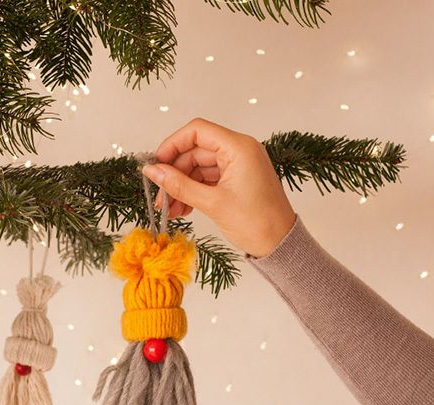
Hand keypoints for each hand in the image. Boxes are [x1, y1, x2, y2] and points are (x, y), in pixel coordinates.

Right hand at [142, 118, 295, 258]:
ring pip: (199, 167)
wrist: (281, 245)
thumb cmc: (257, 223)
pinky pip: (208, 179)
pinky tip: (183, 208)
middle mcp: (239, 151)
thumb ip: (179, 185)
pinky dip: (193, 191)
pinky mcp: (237, 180)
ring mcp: (238, 165)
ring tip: (170, 209)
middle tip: (160, 196)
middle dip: (174, 173)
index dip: (172, 145)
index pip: (197, 131)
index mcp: (239, 148)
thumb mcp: (212, 203)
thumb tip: (152, 172)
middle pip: (195, 151)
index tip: (156, 165)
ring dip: (181, 186)